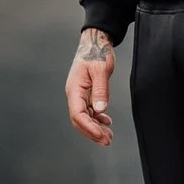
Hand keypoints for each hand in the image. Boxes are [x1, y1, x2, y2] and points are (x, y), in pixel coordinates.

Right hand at [66, 29, 114, 145]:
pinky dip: (97, 118)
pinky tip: (107, 122)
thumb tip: (100, 110)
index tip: (101, 136)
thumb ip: (100, 90)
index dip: (88, 127)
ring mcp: (79, 94)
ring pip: (85, 117)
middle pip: (79, 119)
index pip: (77, 114)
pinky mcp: (86, 93)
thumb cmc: (97, 53)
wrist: (95, 42)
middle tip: (107, 141)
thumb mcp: (101, 70)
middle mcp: (74, 94)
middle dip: (92, 132)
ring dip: (95, 127)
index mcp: (74, 89)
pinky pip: (89, 110)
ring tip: (109, 136)